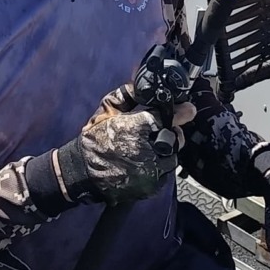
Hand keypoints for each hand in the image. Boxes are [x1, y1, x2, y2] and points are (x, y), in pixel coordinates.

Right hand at [53, 85, 180, 206]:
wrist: (81, 171)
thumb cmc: (94, 139)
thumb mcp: (106, 110)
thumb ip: (126, 95)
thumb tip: (140, 83)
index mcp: (134, 128)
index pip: (164, 117)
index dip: (179, 112)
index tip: (188, 110)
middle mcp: (144, 149)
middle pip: (174, 138)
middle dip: (173, 132)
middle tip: (168, 130)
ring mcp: (148, 170)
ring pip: (171, 156)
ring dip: (166, 150)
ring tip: (154, 148)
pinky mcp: (149, 186)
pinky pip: (164, 174)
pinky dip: (160, 167)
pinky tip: (148, 162)